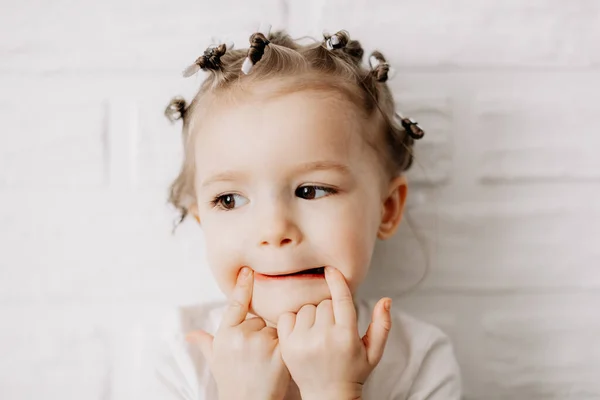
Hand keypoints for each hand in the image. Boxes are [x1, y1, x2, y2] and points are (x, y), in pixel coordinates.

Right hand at [186, 267, 290, 399]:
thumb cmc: (232, 382)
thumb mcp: (215, 361)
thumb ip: (205, 343)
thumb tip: (189, 335)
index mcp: (225, 335)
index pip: (236, 305)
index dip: (243, 286)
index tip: (248, 270)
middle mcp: (241, 336)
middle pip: (258, 320)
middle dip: (260, 333)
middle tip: (255, 356)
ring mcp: (261, 343)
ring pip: (273, 328)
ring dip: (273, 340)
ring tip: (265, 361)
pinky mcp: (280, 352)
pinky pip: (286, 337)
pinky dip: (285, 346)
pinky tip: (278, 361)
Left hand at [277, 266, 391, 399]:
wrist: (327, 397)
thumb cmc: (353, 372)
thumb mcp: (373, 352)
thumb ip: (382, 325)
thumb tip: (386, 300)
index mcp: (346, 336)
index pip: (341, 299)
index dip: (337, 281)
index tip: (331, 269)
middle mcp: (324, 337)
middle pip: (324, 303)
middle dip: (329, 309)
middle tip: (332, 327)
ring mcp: (303, 341)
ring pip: (306, 308)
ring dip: (312, 314)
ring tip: (318, 332)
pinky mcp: (287, 345)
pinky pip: (287, 316)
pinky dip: (293, 319)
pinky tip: (302, 331)